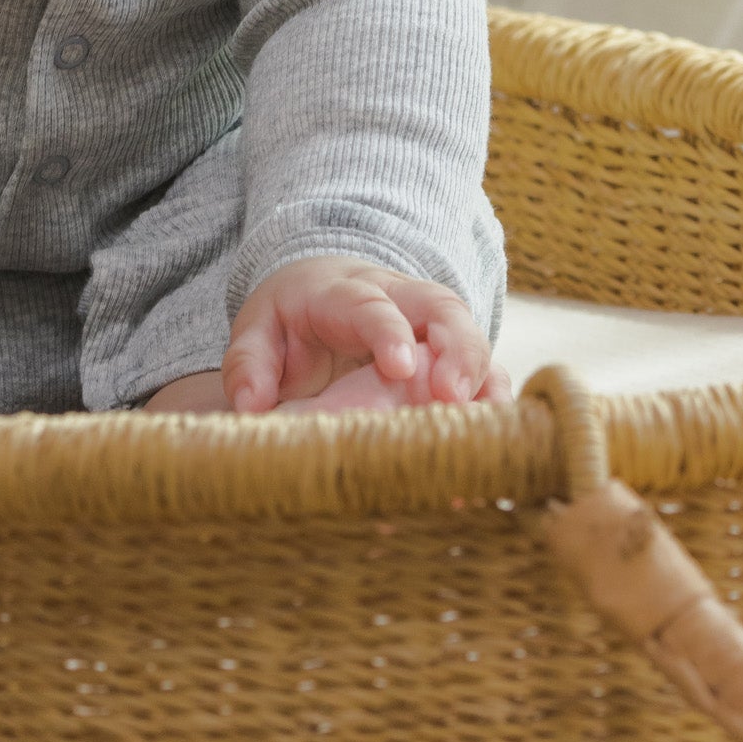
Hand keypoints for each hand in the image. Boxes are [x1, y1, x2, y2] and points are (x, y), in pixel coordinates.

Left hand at [222, 256, 508, 413]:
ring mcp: (432, 330)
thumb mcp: (258, 329)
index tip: (401, 365)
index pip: (370, 304)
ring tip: (486, 432)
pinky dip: (490, 408)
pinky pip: (481, 377)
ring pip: (472, 341)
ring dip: (484, 383)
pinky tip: (492, 450)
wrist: (325, 291)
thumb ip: (250, 363)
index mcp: (346, 292)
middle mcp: (401, 302)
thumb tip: (251, 406)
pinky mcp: (450, 361)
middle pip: (442, 308)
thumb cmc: (293, 316)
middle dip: (456, 348)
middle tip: (453, 396)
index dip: (388, 331)